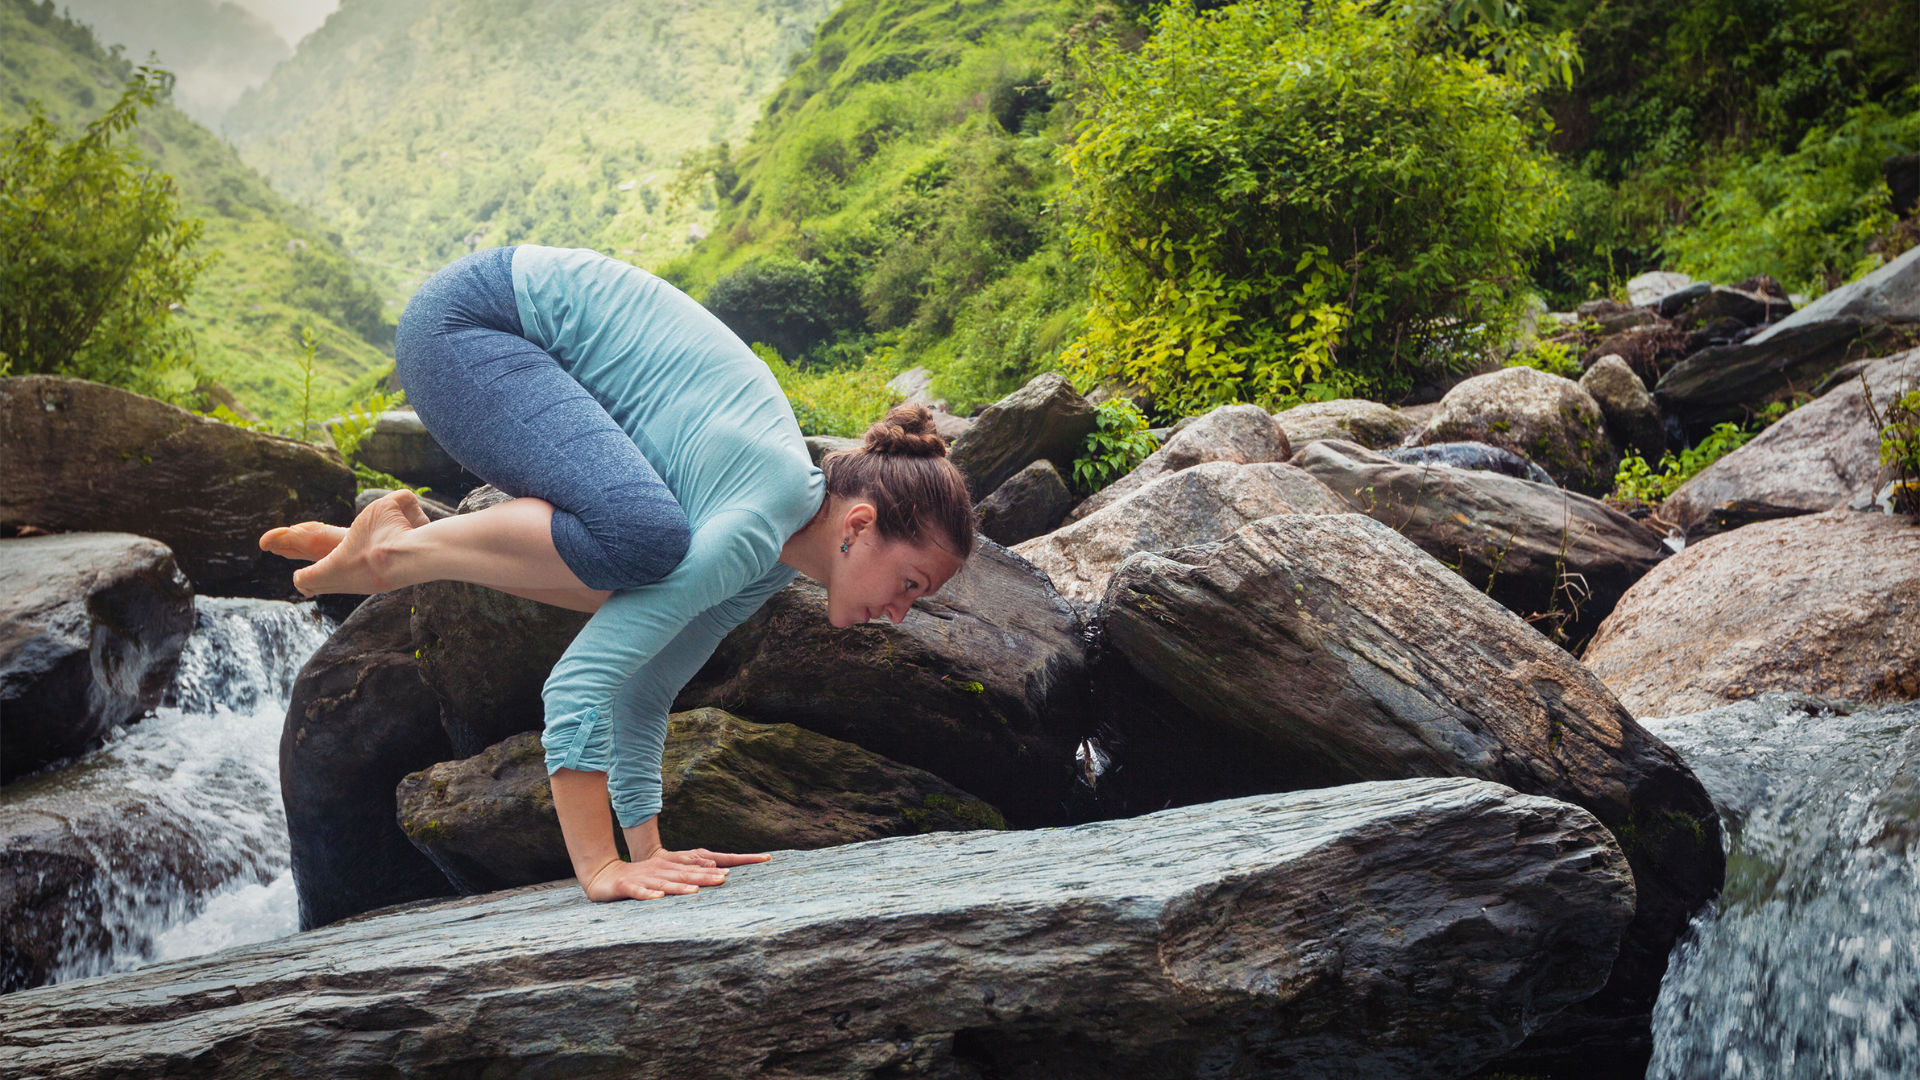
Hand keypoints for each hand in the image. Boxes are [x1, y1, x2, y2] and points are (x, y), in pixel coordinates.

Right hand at [581, 847, 770, 901]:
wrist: (602, 876)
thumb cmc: (638, 878)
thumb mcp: (664, 874)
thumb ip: (686, 873)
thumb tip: (714, 868)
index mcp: (670, 866)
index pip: (697, 867)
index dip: (715, 868)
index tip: (732, 873)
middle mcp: (660, 869)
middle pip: (685, 874)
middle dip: (704, 877)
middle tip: (724, 880)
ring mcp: (644, 877)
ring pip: (664, 882)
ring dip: (680, 886)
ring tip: (695, 890)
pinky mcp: (626, 887)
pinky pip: (638, 892)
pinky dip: (648, 894)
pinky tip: (658, 898)